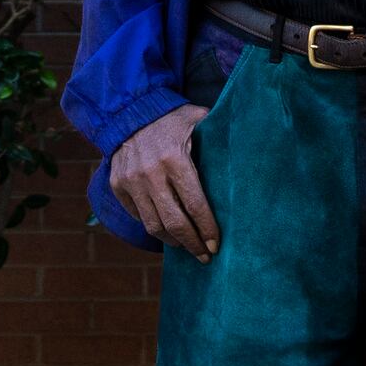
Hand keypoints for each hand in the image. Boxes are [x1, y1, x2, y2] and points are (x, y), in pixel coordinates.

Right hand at [108, 102, 218, 256]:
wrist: (129, 109)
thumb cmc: (171, 117)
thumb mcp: (197, 119)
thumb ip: (218, 134)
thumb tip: (249, 147)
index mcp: (174, 158)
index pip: (195, 204)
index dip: (207, 229)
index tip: (216, 245)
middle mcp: (150, 172)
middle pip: (174, 222)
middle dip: (192, 244)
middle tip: (204, 256)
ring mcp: (131, 180)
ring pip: (153, 225)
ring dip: (172, 241)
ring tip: (185, 245)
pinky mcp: (117, 185)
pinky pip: (137, 215)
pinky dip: (152, 225)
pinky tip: (165, 229)